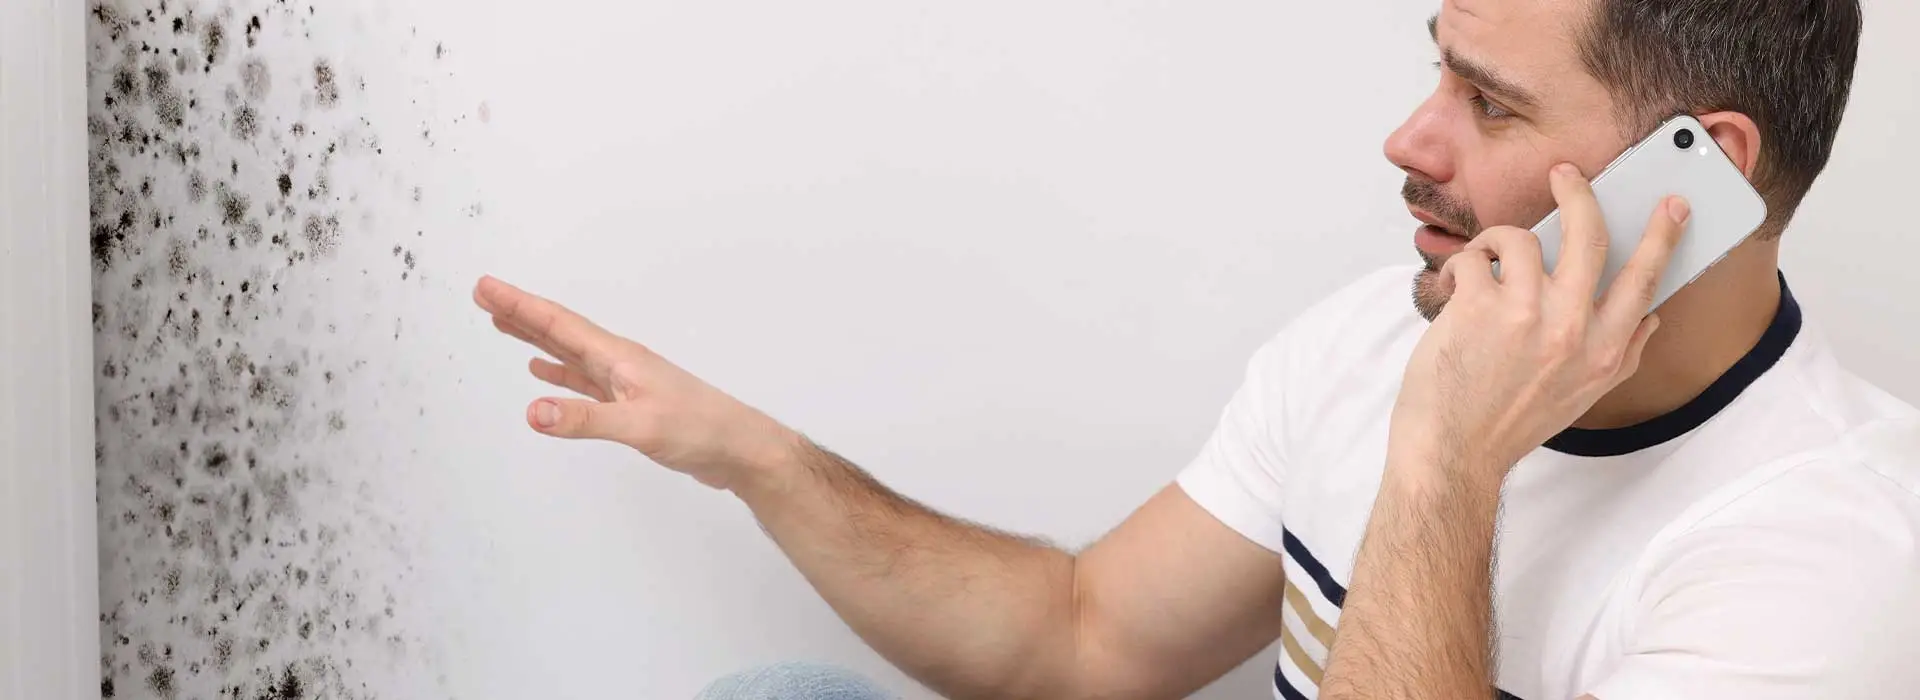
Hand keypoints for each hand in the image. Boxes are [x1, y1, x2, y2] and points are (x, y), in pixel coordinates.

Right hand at [472, 276, 800, 489]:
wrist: (739, 449)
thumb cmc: (701, 431)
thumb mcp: (639, 426)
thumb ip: (585, 420)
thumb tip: (533, 412)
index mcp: (618, 358)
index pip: (559, 325)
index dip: (520, 306)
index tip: (485, 287)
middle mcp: (618, 363)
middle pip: (559, 331)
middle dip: (519, 313)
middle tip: (483, 295)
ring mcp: (624, 383)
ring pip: (568, 354)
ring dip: (534, 339)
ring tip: (503, 324)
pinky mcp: (630, 405)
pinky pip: (583, 382)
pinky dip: (558, 375)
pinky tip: (542, 374)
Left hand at [1389, 163, 1687, 479]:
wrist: (1453, 451)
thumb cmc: (1512, 422)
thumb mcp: (1583, 395)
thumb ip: (1621, 354)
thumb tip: (1651, 318)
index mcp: (1603, 349)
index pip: (1645, 280)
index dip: (1662, 236)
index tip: (1673, 204)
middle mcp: (1572, 327)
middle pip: (1589, 235)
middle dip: (1579, 193)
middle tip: (1566, 174)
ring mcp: (1525, 313)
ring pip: (1520, 239)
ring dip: (1498, 241)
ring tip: (1484, 262)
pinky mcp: (1478, 307)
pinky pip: (1474, 257)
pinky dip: (1461, 265)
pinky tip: (1454, 287)